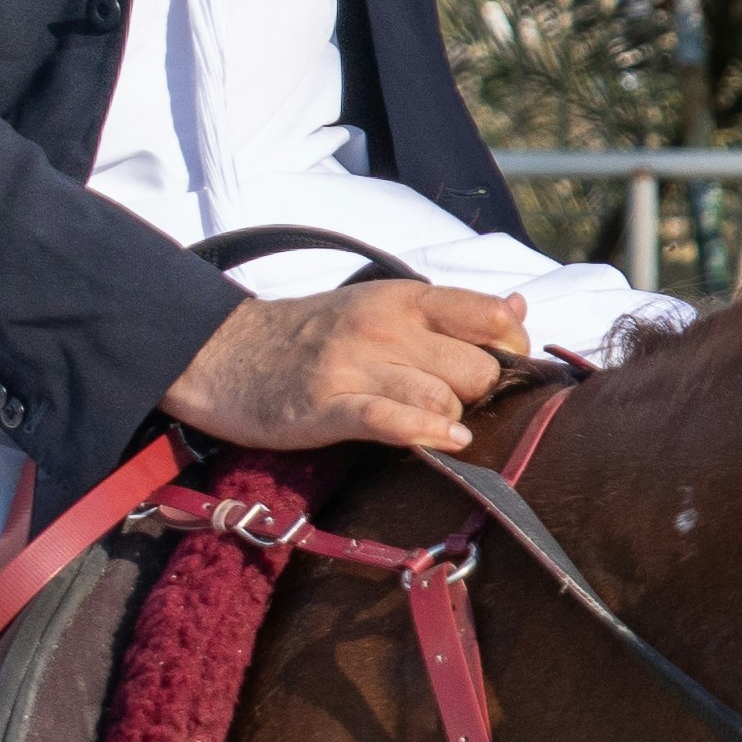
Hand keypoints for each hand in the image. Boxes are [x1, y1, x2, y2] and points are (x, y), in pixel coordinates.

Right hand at [172, 274, 526, 459]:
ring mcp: (353, 367)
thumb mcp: (383, 306)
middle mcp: (384, 327)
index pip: (488, 316)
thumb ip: (450, 312)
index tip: (501, 368)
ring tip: (436, 426)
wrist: (223, 352)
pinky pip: (390, 420)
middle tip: (455, 403)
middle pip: (475, 370)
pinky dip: (423, 432)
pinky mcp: (325, 407)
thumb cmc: (313, 334)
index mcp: (403, 299)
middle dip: (478, 395)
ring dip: (448, 419)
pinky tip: (446, 442)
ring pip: (442, 398)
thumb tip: (519, 308)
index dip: (510, 349)